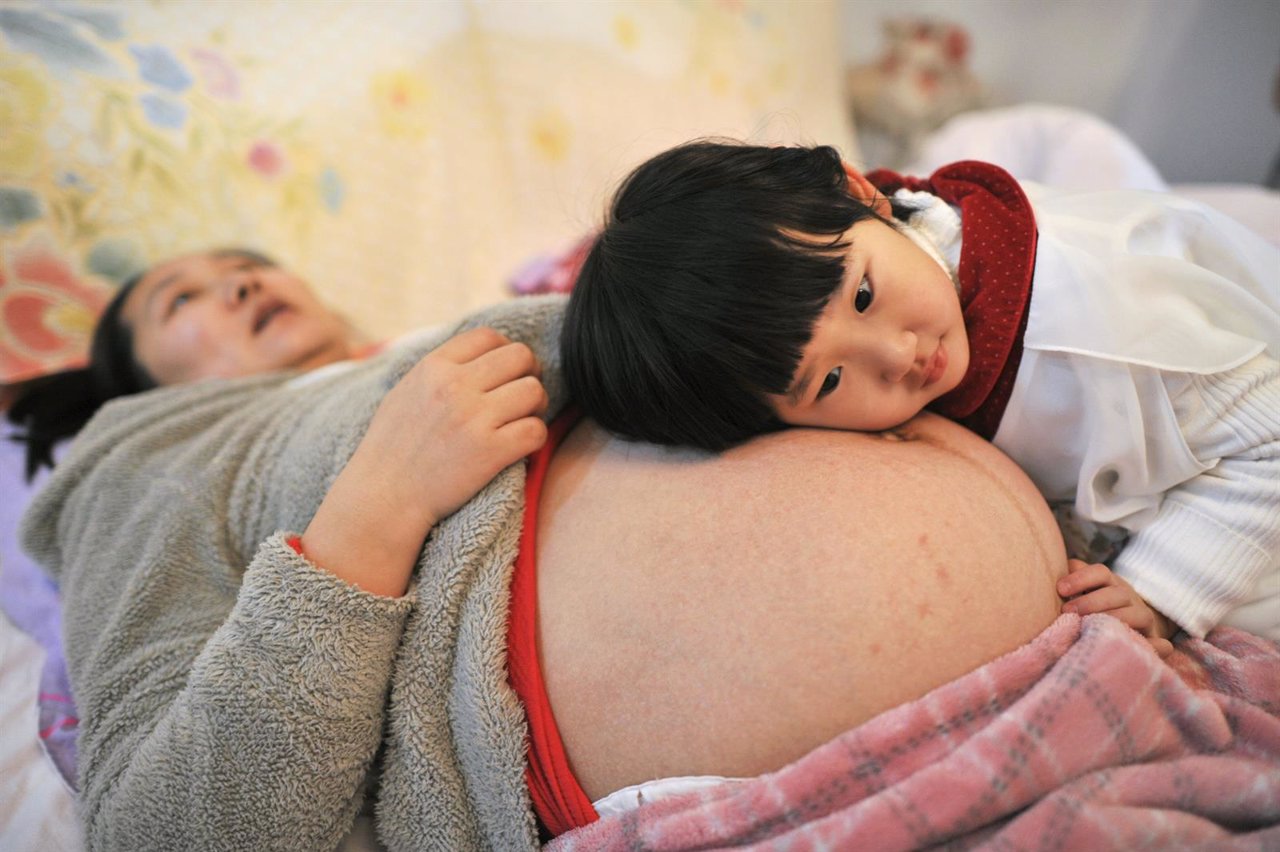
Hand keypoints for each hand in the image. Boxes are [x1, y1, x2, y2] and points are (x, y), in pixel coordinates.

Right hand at [302, 327, 547, 595]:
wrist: (384, 498)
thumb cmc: (393, 447)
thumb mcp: (406, 392)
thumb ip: (440, 370)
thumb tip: (481, 354)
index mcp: (433, 366)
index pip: (489, 336)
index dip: (505, 351)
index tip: (505, 373)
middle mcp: (454, 386)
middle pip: (521, 356)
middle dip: (529, 374)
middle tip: (521, 397)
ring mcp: (473, 419)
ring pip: (534, 390)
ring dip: (536, 406)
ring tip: (521, 421)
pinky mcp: (490, 452)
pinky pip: (536, 430)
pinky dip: (535, 438)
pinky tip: (519, 446)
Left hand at [1058, 559, 1176, 657]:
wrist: (1128, 626)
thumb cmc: (1092, 608)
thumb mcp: (1081, 592)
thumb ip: (1069, 584)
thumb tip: (1056, 573)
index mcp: (1109, 583)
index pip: (1100, 572)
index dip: (1081, 578)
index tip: (1060, 589)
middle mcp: (1128, 597)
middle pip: (1116, 594)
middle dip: (1091, 601)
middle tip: (1068, 611)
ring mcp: (1142, 617)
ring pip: (1139, 614)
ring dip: (1117, 619)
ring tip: (1092, 628)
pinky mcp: (1151, 638)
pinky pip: (1158, 642)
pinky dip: (1158, 645)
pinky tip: (1157, 648)